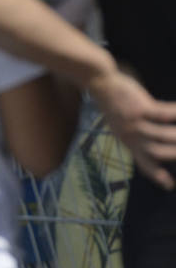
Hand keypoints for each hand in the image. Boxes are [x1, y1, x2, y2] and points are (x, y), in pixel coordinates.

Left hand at [89, 68, 175, 189]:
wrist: (99, 83)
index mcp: (127, 141)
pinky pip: (164, 115)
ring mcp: (134, 122)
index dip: (156, 175)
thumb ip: (133, 137)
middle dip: (175, 153)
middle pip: (157, 152)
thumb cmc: (114, 103)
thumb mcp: (120, 125)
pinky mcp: (139, 108)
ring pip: (164, 135)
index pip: (143, 162)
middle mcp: (130, 136)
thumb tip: (151, 146)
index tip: (169, 184)